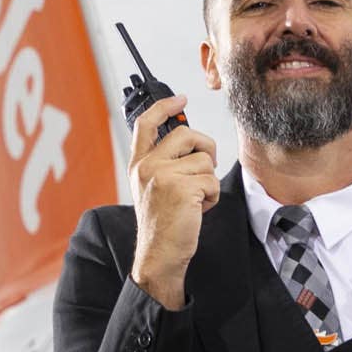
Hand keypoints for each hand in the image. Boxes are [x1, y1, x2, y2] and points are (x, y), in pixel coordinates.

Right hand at [128, 97, 220, 309]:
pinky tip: (199, 209)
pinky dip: (212, 196)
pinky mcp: (181, 188)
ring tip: (195, 200)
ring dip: (209, 181)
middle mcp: (147, 166)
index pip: (147, 123)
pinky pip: (212, 180)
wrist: (159, 252)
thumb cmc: (163, 222)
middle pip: (187, 134)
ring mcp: (162, 176)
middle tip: (208, 167)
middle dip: (207, 148)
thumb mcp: (153, 187)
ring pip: (205, 161)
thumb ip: (165, 163)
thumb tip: (191, 141)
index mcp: (139, 163)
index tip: (181, 98)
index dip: (165, 106)